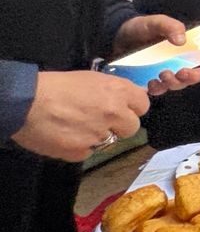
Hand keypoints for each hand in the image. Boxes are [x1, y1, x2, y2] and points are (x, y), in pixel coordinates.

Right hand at [12, 71, 150, 161]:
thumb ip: (113, 91)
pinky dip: (78, 147)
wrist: (25, 102)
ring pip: (109, 141)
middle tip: (100, 120)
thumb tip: (128, 98)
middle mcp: (113, 113)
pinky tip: (65, 136)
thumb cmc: (56, 86)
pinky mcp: (80, 151)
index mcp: (118, 91)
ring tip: (77, 126)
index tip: (123, 109)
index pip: (144, 105)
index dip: (133, 108)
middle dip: (119, 126)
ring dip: (97, 136)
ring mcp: (98, 134)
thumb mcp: (91, 79)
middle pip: (132, 127)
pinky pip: (87, 152)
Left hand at [113, 15, 199, 95]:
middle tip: (183, 71)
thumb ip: (170, 26)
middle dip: (191, 76)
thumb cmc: (141, 28)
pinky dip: (157, 88)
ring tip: (164, 74)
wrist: (116, 36)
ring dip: (174, 82)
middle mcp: (177, 63)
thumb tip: (182, 40)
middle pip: (192, 76)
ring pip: (176, 85)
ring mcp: (163, 73)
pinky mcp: (148, 81)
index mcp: (184, 49)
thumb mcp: (156, 22)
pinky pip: (157, 90)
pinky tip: (151, 82)